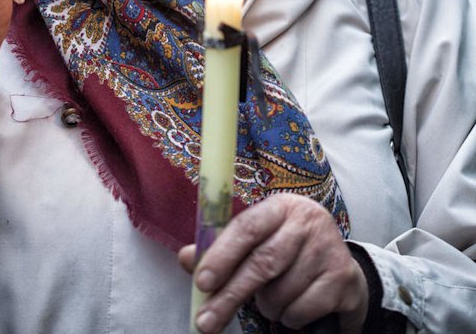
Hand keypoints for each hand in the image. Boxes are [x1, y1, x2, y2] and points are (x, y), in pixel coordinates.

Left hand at [179, 194, 367, 333]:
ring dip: (267, 306)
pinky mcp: (343, 277)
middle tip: (206, 320)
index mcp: (281, 206)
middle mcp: (307, 221)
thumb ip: (222, 250)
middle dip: (230, 294)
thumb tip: (185, 258)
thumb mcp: (257, 242)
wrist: (340, 268)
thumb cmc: (287, 251)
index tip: (201, 281)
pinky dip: (289, 316)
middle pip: (263, 262)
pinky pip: (302, 309)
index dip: (222, 254)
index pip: (248, 226)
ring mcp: (329, 248)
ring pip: (281, 291)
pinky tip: (295, 303)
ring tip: (271, 298)